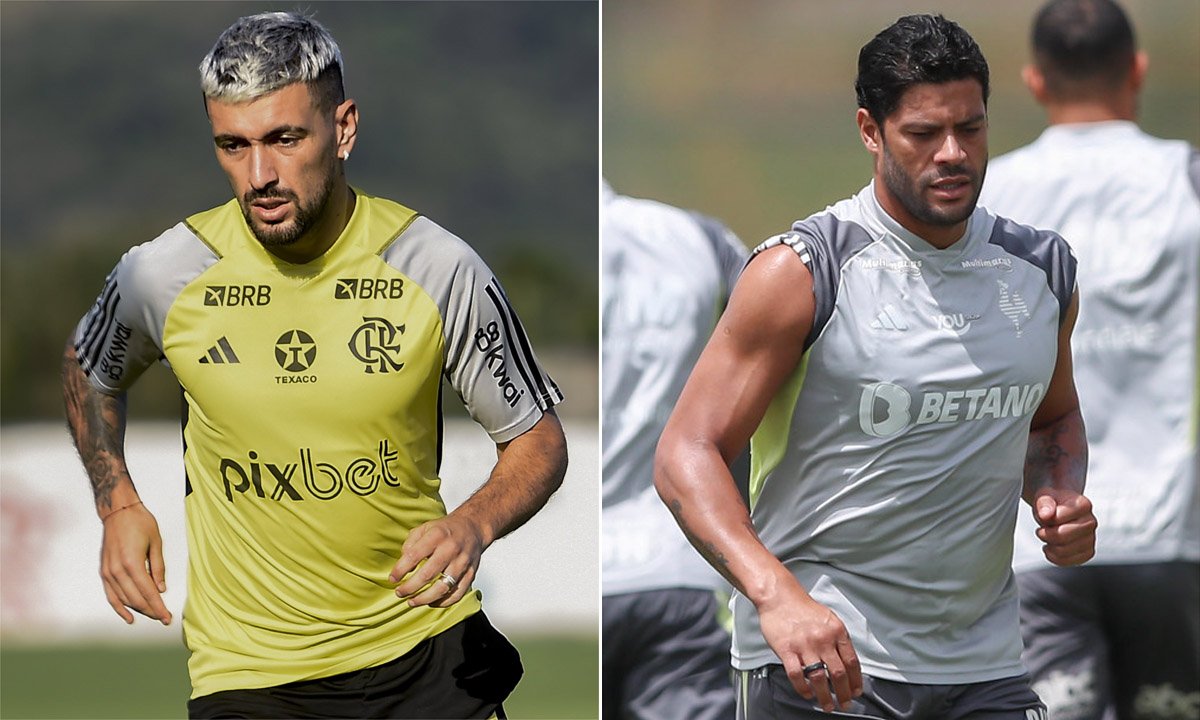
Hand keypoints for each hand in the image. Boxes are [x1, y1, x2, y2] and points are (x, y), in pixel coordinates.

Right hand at [99, 504, 170, 624]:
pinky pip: (111, 595)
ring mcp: (108, 572)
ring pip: (124, 599)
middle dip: (151, 610)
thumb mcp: (156, 542)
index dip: (159, 607)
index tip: (167, 617)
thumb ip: (158, 567)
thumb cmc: (139, 522)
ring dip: (138, 609)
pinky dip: (119, 607)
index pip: (148, 592)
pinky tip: (129, 617)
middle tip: (164, 617)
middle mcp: (117, 570)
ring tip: (152, 615)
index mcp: (132, 563)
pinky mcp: (104, 571)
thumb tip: (161, 589)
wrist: (118, 511)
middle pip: (136, 599)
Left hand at [389, 514, 482, 607]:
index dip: (400, 570)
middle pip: (427, 575)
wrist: (473, 527)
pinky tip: (431, 602)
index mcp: (437, 535)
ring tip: (412, 602)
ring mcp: (462, 563)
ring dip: (424, 599)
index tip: (392, 578)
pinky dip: (443, 602)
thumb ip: (411, 543)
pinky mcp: (471, 573)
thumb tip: (402, 564)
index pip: (414, 555)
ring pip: (442, 588)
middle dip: (410, 588)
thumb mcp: (425, 527)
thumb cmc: (446, 530)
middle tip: (400, 593)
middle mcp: (451, 549)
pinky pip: (457, 594)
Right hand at [757, 580, 862, 712]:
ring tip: (827, 705)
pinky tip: (807, 693)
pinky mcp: (786, 649)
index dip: (856, 680)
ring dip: (825, 696)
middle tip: (845, 704)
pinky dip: (803, 688)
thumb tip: (847, 662)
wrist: (779, 597)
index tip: (856, 691)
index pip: (852, 662)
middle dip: (844, 694)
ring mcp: (804, 645)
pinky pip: (797, 675)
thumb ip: (838, 639)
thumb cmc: (803, 608)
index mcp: (836, 631)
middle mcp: (822, 639)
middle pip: (838, 673)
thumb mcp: (829, 619)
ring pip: (819, 678)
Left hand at [1033, 487, 1096, 566]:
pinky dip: (1055, 558)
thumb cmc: (1052, 502)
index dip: (1045, 519)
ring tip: (1048, 538)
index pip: (1058, 518)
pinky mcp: (1087, 552)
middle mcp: (1091, 522)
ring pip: (1064, 552)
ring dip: (1049, 546)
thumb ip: (1044, 503)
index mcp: (1083, 505)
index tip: (1044, 516)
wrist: (1058, 509)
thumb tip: (1046, 514)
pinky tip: (1052, 548)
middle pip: (1062, 536)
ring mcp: (1091, 538)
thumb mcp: (1044, 496)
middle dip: (1046, 534)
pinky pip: (1069, 562)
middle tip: (1042, 529)